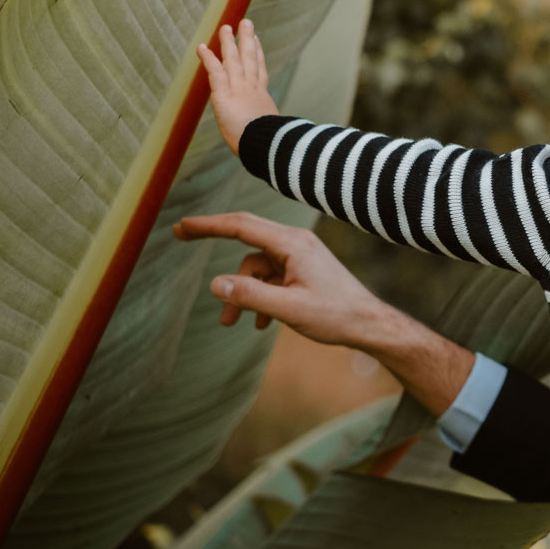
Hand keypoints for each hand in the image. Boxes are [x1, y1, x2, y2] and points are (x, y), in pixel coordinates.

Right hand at [173, 211, 380, 345]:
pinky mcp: (303, 270)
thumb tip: (215, 284)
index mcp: (292, 244)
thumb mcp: (289, 309)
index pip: (241, 225)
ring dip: (243, 293)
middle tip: (180, 236)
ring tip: (234, 324)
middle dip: (215, 241)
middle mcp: (295, 243)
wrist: (369, 324)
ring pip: (256, 267)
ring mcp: (299, 256)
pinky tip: (262, 324)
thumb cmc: (336, 315)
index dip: (208, 224)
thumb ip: (251, 296)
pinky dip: (261, 296)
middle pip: (245, 239)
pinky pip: (271, 277)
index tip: (182, 225)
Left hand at [198, 19, 278, 154]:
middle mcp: (252, 88)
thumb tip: (281, 143)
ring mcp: (238, 87)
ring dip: (228, 42)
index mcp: (262, 98)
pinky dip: (208, 58)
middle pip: (250, 58)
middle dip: (248, 40)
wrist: (265, 144)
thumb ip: (272, 131)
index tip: (257, 42)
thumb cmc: (271, 145)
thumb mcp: (274, 135)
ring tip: (225, 27)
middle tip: (246, 23)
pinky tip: (201, 47)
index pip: (260, 72)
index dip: (258, 55)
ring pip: (233, 59)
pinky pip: (214, 71)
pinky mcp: (224, 92)